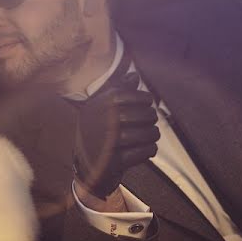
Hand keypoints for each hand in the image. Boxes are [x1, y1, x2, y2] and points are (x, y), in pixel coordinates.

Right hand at [72, 72, 159, 198]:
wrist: (87, 165)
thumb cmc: (98, 131)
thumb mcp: (102, 109)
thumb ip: (118, 91)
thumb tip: (134, 75)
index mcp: (95, 107)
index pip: (121, 96)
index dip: (140, 97)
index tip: (148, 101)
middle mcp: (97, 124)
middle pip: (131, 115)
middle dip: (149, 116)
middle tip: (153, 119)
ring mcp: (103, 144)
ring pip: (137, 135)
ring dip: (151, 134)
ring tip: (154, 133)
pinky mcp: (111, 162)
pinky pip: (137, 154)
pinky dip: (148, 150)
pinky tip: (150, 148)